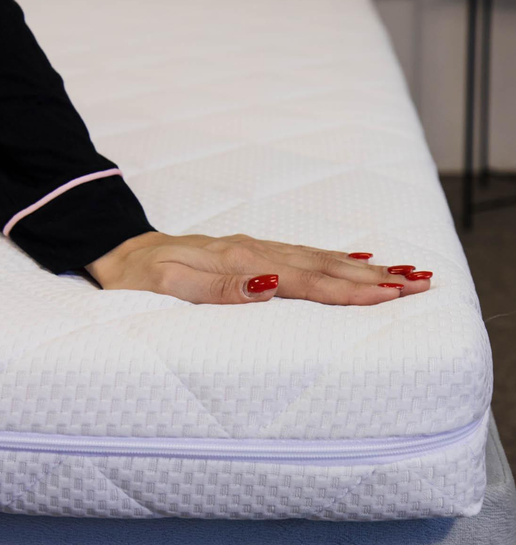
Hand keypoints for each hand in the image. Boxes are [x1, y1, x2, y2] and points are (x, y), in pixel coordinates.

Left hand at [85, 232, 432, 305]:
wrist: (125, 252)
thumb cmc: (143, 277)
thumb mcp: (169, 287)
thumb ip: (220, 290)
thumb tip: (269, 286)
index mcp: (240, 263)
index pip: (305, 280)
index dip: (348, 289)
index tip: (389, 295)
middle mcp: (255, 252)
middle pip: (323, 265)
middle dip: (372, 277)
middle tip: (419, 283)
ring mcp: (255, 249)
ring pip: (318, 257)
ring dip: (362, 266)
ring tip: (402, 272)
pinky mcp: (251, 250)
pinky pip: (302, 253)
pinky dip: (334, 257)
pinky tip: (354, 258)